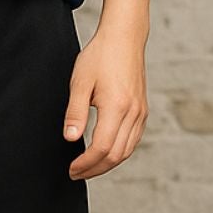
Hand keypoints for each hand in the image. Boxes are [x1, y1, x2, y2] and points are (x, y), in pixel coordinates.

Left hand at [63, 21, 148, 178]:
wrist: (124, 38)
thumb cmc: (100, 56)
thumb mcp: (80, 82)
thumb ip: (75, 112)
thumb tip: (70, 138)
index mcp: (117, 107)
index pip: (101, 148)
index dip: (86, 163)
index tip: (71, 169)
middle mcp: (133, 113)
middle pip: (116, 155)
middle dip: (95, 169)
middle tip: (76, 174)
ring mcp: (141, 113)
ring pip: (127, 150)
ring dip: (107, 164)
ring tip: (88, 168)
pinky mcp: (143, 110)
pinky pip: (133, 140)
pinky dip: (119, 153)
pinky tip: (105, 153)